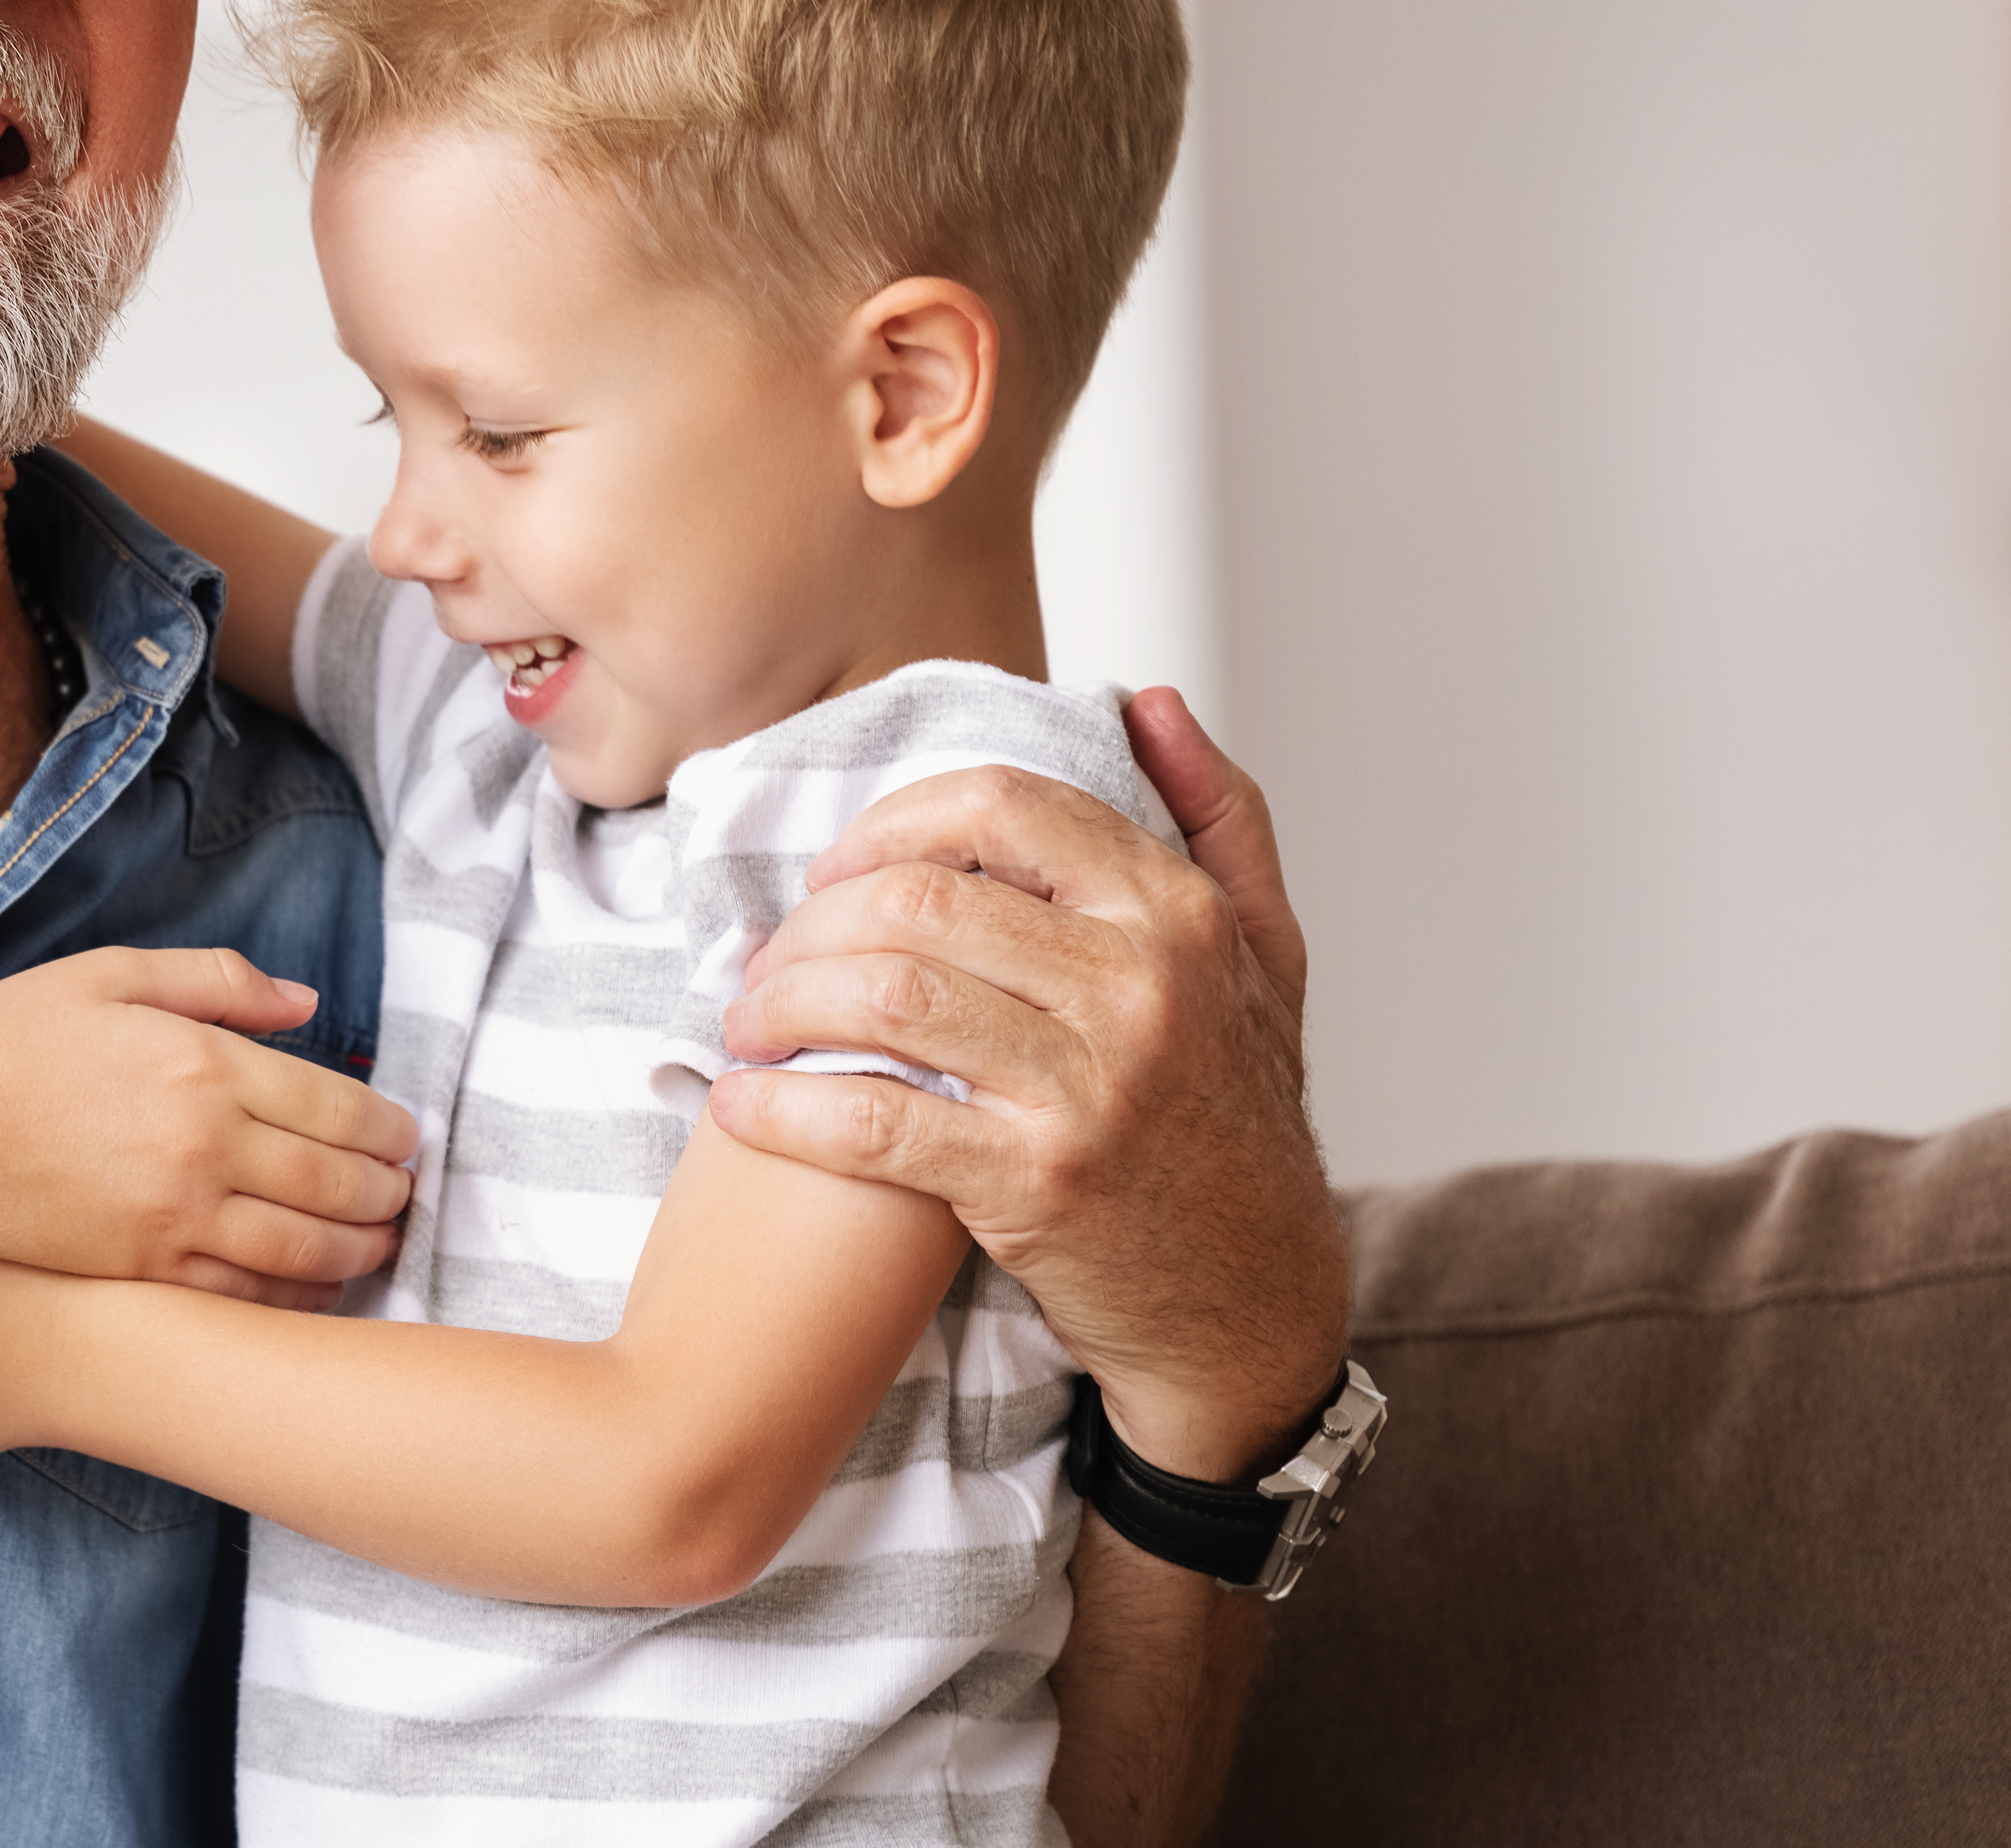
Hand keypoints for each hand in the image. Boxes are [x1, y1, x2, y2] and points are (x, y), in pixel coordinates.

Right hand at [0, 947, 417, 1300]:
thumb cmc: (7, 1045)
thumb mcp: (109, 976)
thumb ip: (216, 980)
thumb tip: (305, 1003)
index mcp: (203, 1062)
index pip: (336, 1106)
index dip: (388, 1129)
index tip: (405, 1138)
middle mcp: (203, 1143)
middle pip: (337, 1181)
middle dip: (390, 1193)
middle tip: (408, 1196)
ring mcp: (175, 1215)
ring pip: (305, 1247)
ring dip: (361, 1249)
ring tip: (382, 1245)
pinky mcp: (143, 1269)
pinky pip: (246, 1293)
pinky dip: (298, 1295)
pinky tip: (317, 1289)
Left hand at [708, 688, 1347, 1477]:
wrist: (1254, 1309)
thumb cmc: (1240, 1123)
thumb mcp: (1270, 959)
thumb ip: (1219, 820)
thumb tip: (1148, 701)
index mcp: (1177, 915)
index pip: (997, 808)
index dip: (888, 825)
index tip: (836, 871)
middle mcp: (1141, 986)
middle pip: (917, 899)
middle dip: (811, 922)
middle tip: (767, 960)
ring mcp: (1090, 1086)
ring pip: (885, 995)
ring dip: (782, 1002)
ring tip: (746, 1024)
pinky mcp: (1036, 1183)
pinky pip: (873, 1121)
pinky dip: (784, 1108)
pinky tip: (740, 1105)